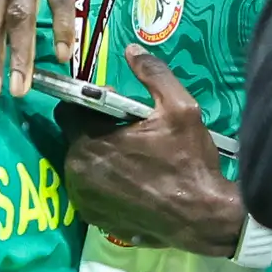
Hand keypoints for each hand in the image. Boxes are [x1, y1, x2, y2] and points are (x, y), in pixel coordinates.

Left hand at [55, 51, 242, 256]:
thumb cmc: (189, 162)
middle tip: (131, 131)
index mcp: (88, 144)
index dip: (91, 104)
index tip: (119, 106)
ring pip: (83, 165)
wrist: (203, 219)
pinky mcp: (96, 221)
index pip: (69, 110)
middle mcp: (77, 174)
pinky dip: (106, 182)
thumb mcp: (180, 108)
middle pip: (76, 138)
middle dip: (97, 130)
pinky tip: (134, 181)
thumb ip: (153, 74)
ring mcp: (85, 202)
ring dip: (101, 156)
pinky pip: (92, 191)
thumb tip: (132, 50)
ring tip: (134, 156)